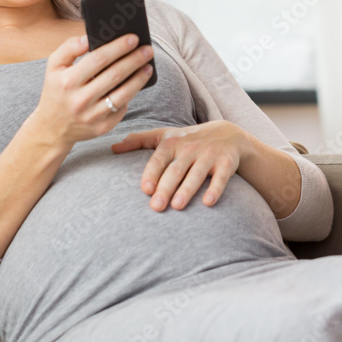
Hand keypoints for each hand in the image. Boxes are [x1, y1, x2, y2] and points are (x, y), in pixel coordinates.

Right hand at [28, 32, 154, 149]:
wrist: (52, 128)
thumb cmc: (55, 90)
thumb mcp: (53, 66)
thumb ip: (69, 48)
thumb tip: (89, 38)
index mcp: (67, 81)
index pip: (99, 59)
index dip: (118, 47)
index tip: (133, 38)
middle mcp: (80, 100)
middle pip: (115, 75)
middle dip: (134, 60)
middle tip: (148, 50)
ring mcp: (92, 116)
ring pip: (123, 94)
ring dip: (139, 78)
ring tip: (148, 66)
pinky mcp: (102, 127)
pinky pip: (121, 108)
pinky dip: (130, 95)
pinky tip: (135, 84)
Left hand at [111, 120, 249, 211]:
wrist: (228, 135)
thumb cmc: (188, 139)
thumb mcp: (164, 135)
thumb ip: (138, 140)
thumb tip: (112, 148)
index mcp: (172, 142)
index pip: (159, 159)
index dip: (152, 173)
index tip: (145, 189)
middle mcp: (190, 148)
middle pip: (176, 170)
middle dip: (166, 187)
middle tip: (157, 206)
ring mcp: (209, 155)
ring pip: (196, 174)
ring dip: (187, 190)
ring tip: (178, 206)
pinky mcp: (226, 163)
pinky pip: (220, 177)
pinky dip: (215, 189)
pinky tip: (208, 202)